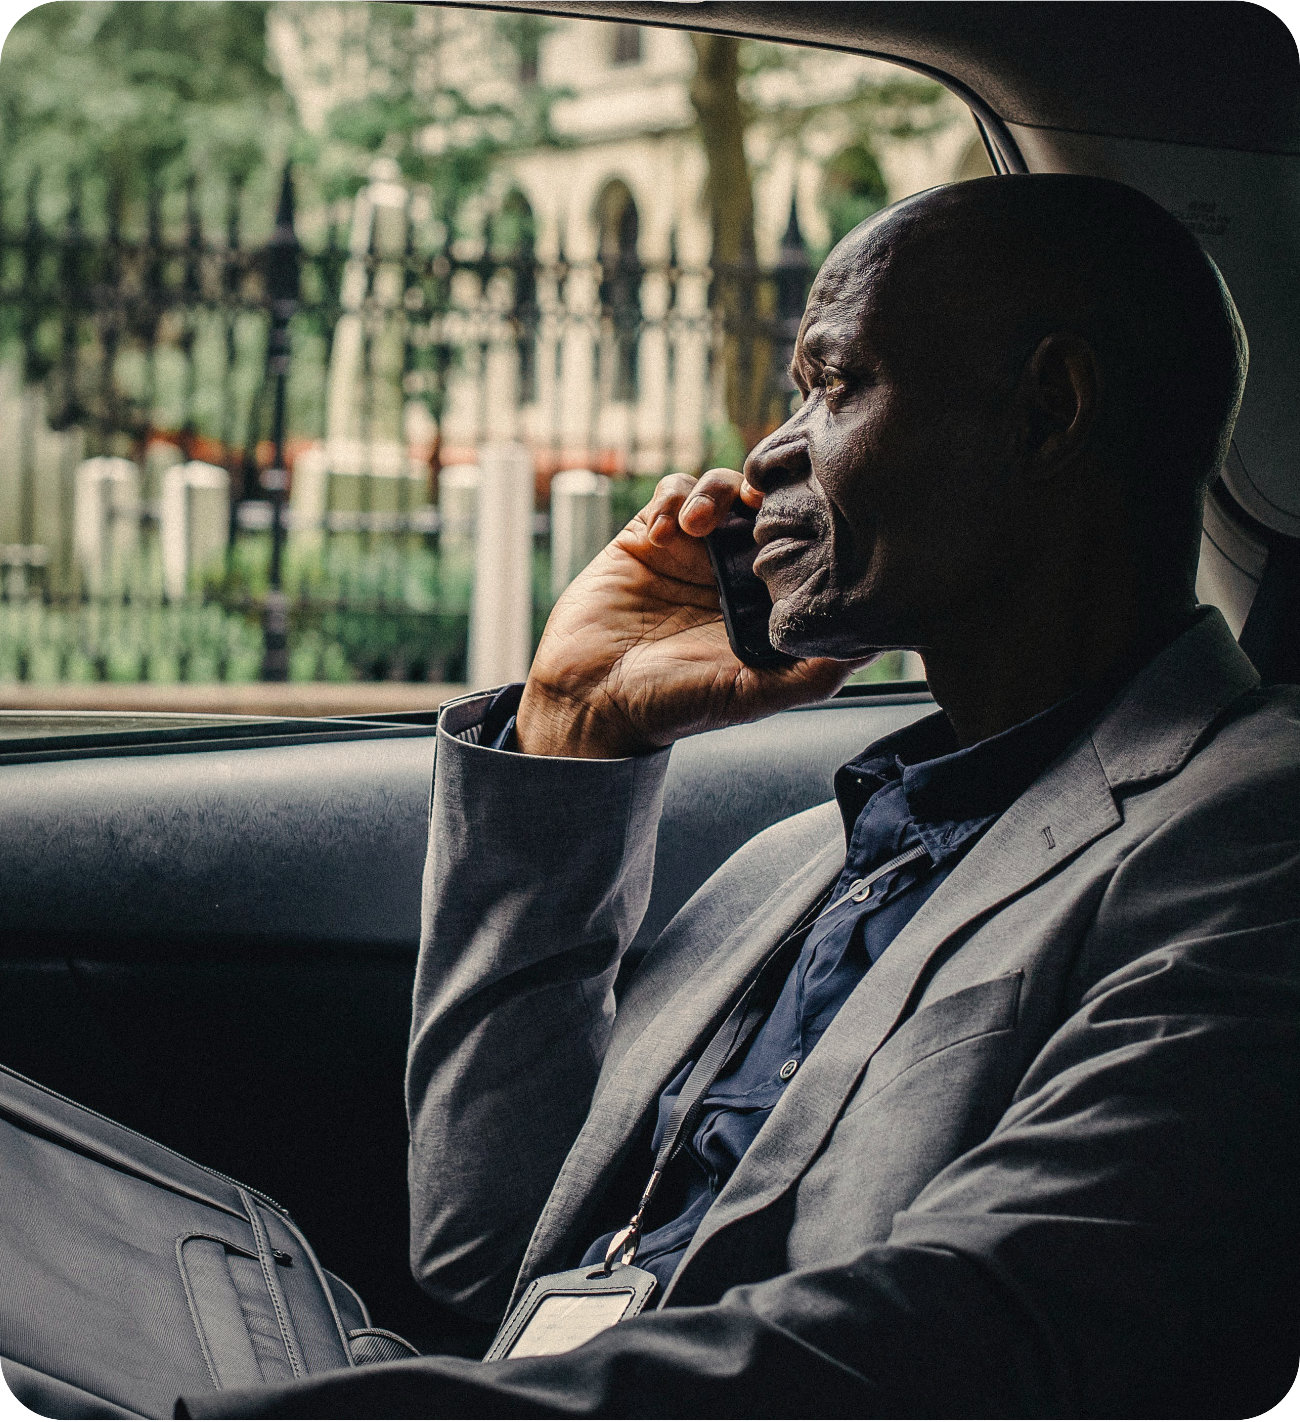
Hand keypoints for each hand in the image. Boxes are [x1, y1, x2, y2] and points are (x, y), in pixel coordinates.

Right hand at [516, 469, 872, 756]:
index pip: (802, 544)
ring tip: (697, 525)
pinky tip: (664, 534)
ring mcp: (691, 551)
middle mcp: (732, 572)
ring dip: (717, 493)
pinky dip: (673, 498)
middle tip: (757, 503)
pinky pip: (672, 491)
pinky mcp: (648, 536)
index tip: (804, 521)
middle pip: (767, 504)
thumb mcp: (749, 697)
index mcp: (764, 604)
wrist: (589, 700)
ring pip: (724, 488)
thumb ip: (811, 676)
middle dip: (766, 494)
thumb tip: (868, 648)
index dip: (808, 523)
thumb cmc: (670, 707)